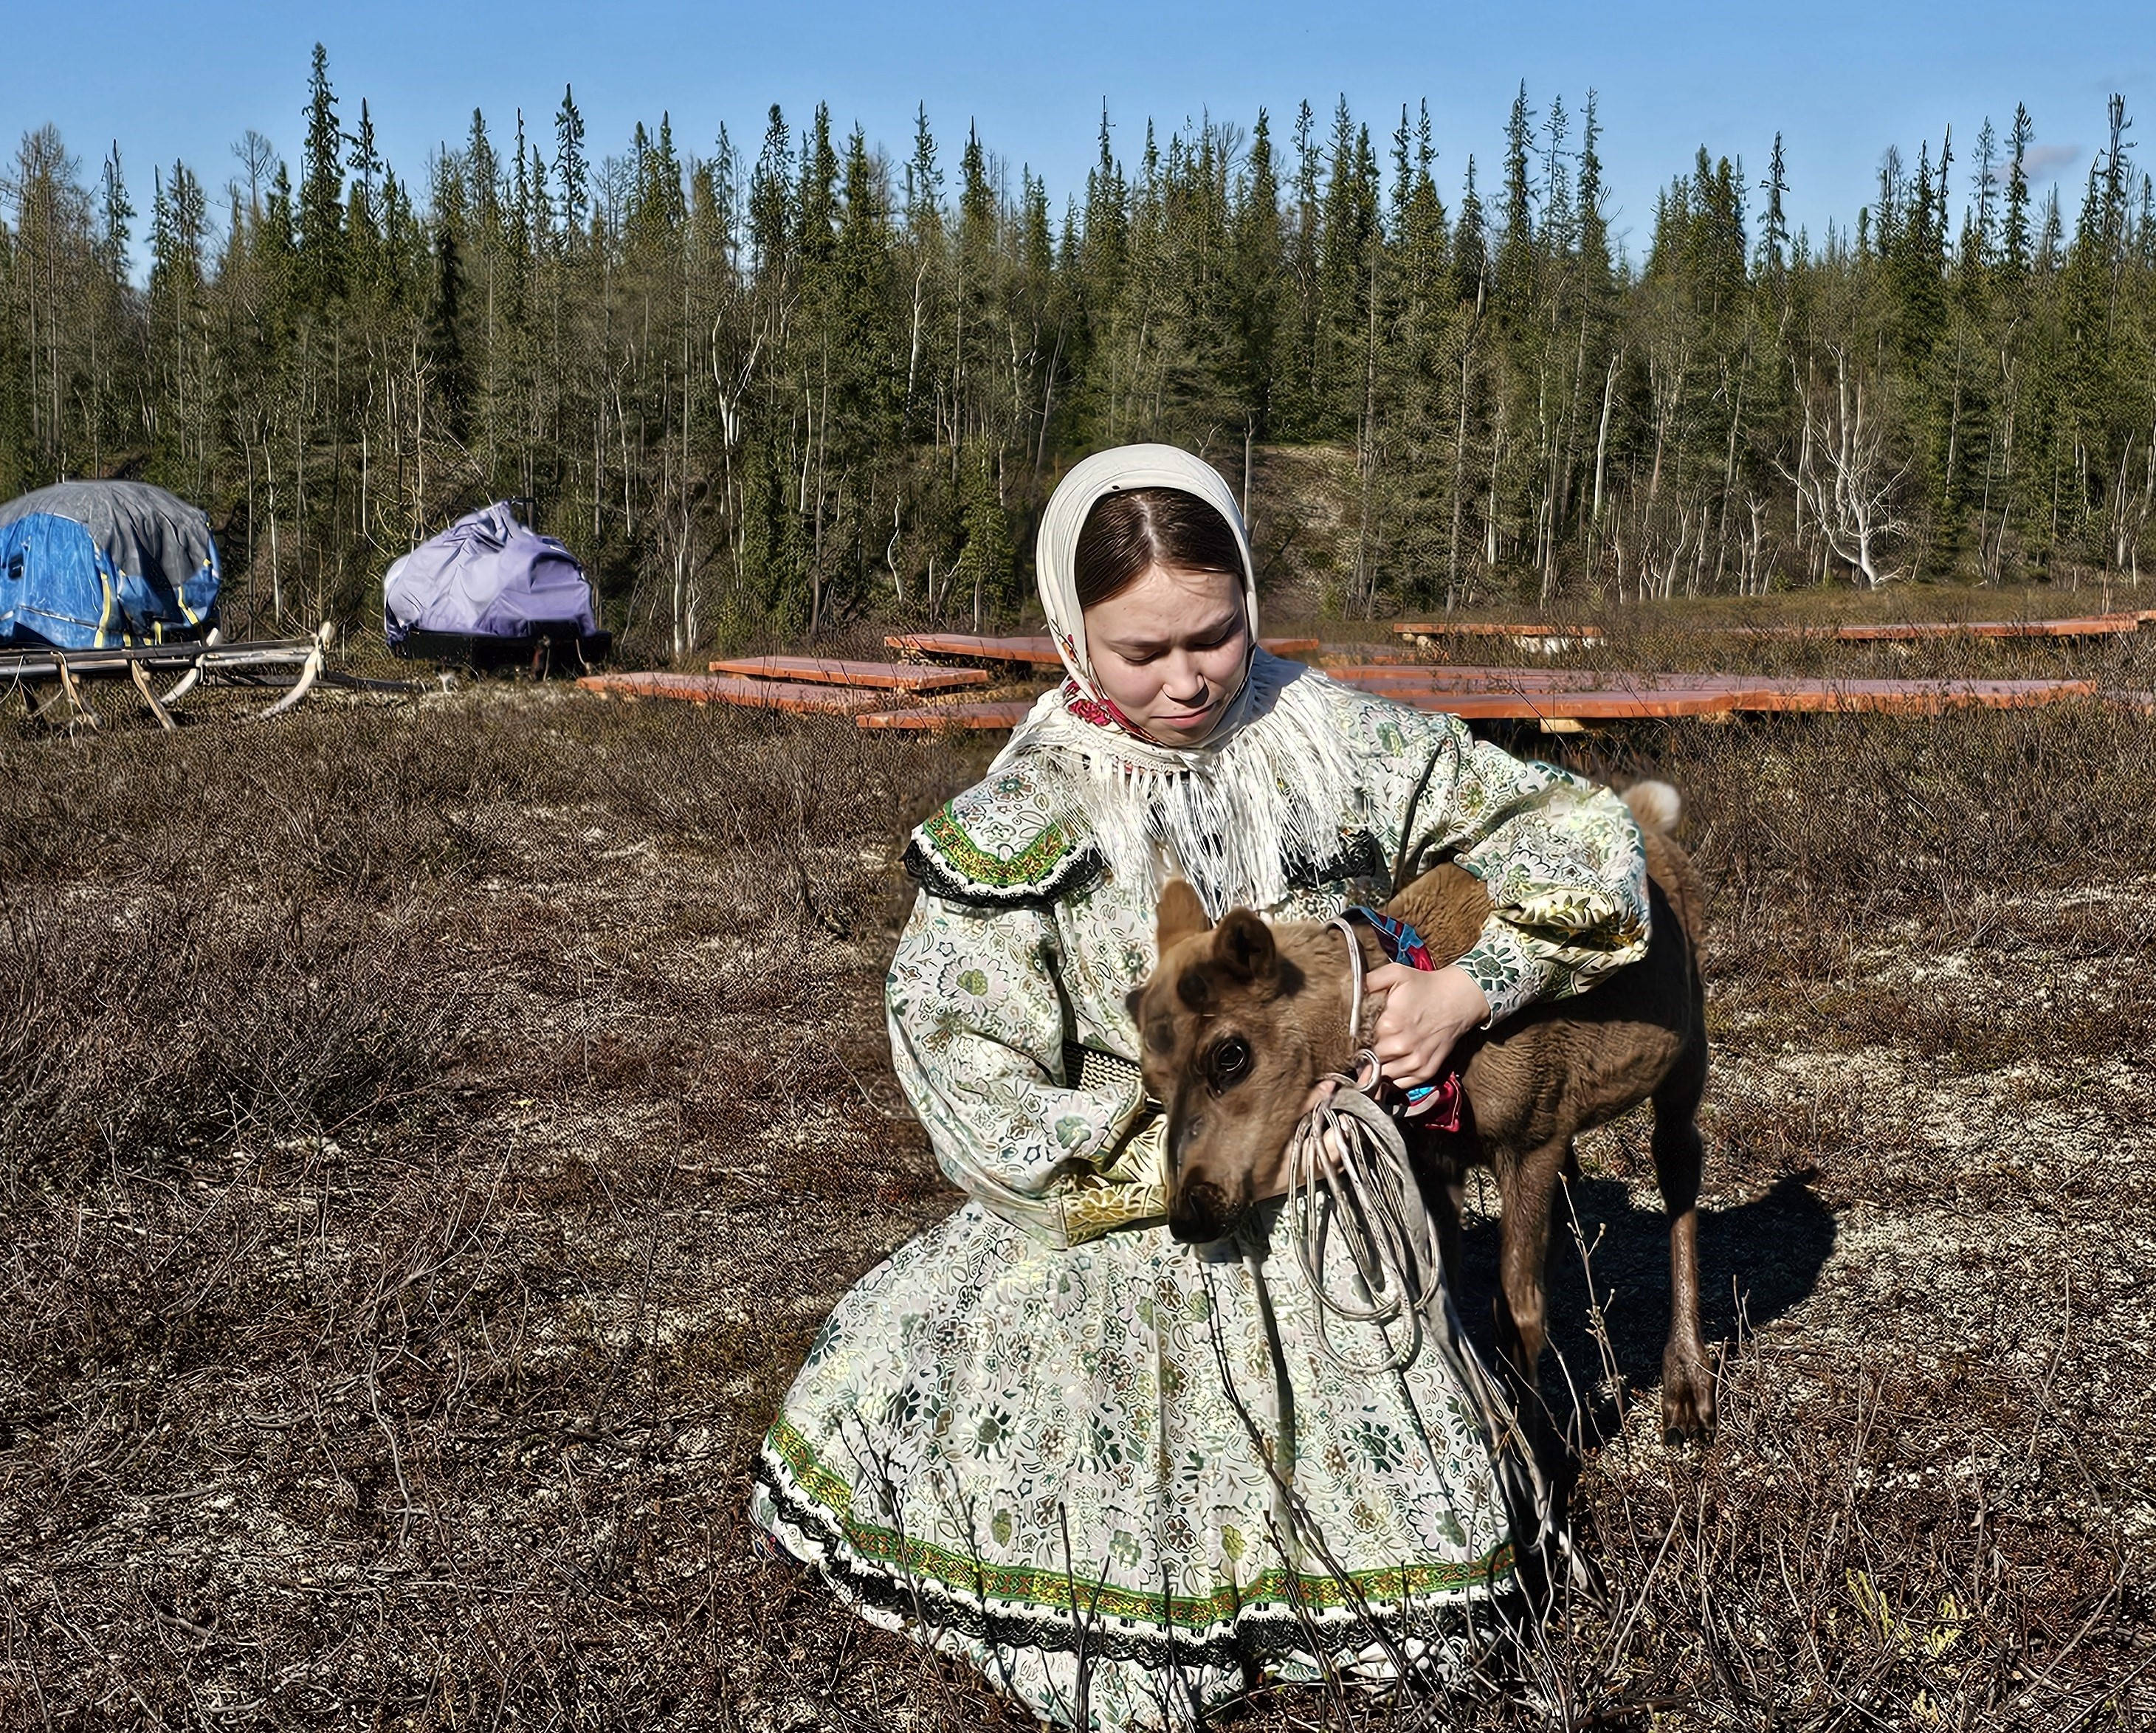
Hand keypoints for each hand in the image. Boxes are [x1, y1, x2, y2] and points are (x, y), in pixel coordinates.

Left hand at [1367, 963, 1489, 1088]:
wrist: (1459, 998)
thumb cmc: (1425, 986)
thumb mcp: (1395, 974)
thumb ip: (1368, 981)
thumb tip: (1346, 989)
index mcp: (1390, 1024)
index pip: (1358, 1042)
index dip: (1355, 1039)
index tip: (1356, 1035)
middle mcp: (1402, 1047)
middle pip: (1368, 1060)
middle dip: (1365, 1053)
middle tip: (1367, 1044)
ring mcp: (1416, 1062)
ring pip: (1382, 1076)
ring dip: (1377, 1068)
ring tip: (1379, 1054)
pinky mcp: (1426, 1072)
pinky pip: (1399, 1085)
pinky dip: (1392, 1078)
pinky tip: (1392, 1064)